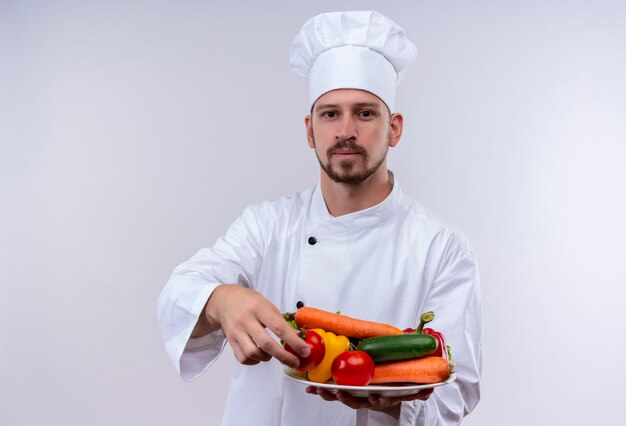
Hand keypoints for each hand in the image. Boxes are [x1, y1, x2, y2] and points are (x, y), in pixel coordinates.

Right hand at [201, 285, 309, 367]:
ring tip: (272, 354)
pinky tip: (259, 356)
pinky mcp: (230, 341)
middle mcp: (246, 320)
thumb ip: (280, 320)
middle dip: (284, 356)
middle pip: (266, 343)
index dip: (294, 341)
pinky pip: (243, 358)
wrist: (224, 300)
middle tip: (295, 361)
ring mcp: (237, 331)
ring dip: (267, 358)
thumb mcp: (267, 304)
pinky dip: (254, 361)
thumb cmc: (249, 301)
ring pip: (252, 353)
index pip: (279, 328)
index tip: (304, 350)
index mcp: (259, 308)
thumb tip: (298, 336)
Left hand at [305, 386, 433, 415]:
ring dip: (328, 394)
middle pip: (355, 400)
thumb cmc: (394, 385)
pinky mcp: (343, 389)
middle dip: (344, 397)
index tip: (374, 396)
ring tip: (318, 390)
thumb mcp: (408, 389)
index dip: (376, 399)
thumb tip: (430, 389)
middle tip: (338, 392)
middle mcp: (366, 397)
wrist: (386, 389)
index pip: (379, 400)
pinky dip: (319, 390)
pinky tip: (308, 387)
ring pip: (340, 396)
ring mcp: (354, 395)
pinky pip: (330, 391)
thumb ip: (419, 390)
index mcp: (382, 395)